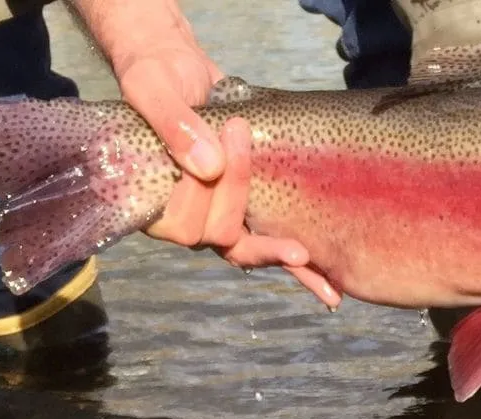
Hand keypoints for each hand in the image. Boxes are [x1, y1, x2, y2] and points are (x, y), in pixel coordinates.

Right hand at [65, 0, 340, 308]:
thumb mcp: (151, 90)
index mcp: (154, 202)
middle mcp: (186, 217)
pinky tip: (328, 288)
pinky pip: (271, 240)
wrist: (175, 69)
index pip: (182, 223)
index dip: (201, 195)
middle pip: (220, 234)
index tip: (215, 149)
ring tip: (304, 256)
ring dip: (277, 254)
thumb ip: (173, 126)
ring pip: (247, 248)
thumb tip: (209, 166)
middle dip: (238, 196)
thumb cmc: (154, 78)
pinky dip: (299, 267)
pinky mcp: (248, 208)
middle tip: (243, 141)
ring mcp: (217, 215)